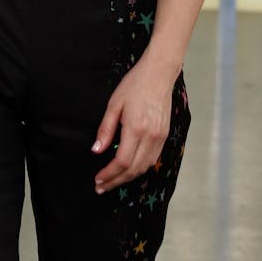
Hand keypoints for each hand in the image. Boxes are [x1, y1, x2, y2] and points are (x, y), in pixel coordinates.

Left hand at [91, 58, 173, 193]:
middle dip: (116, 181)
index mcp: (136, 128)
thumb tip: (96, 150)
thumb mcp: (114, 103)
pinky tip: (129, 169)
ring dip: (128, 178)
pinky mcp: (165, 136)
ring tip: (113, 181)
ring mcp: (160, 137)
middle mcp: (150, 136)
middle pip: (133, 169)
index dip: (109, 174)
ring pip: (144, 167)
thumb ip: (105, 129)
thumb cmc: (135, 84)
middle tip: (102, 187)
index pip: (122, 161)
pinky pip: (153, 159)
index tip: (98, 179)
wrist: (159, 73)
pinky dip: (140, 168)